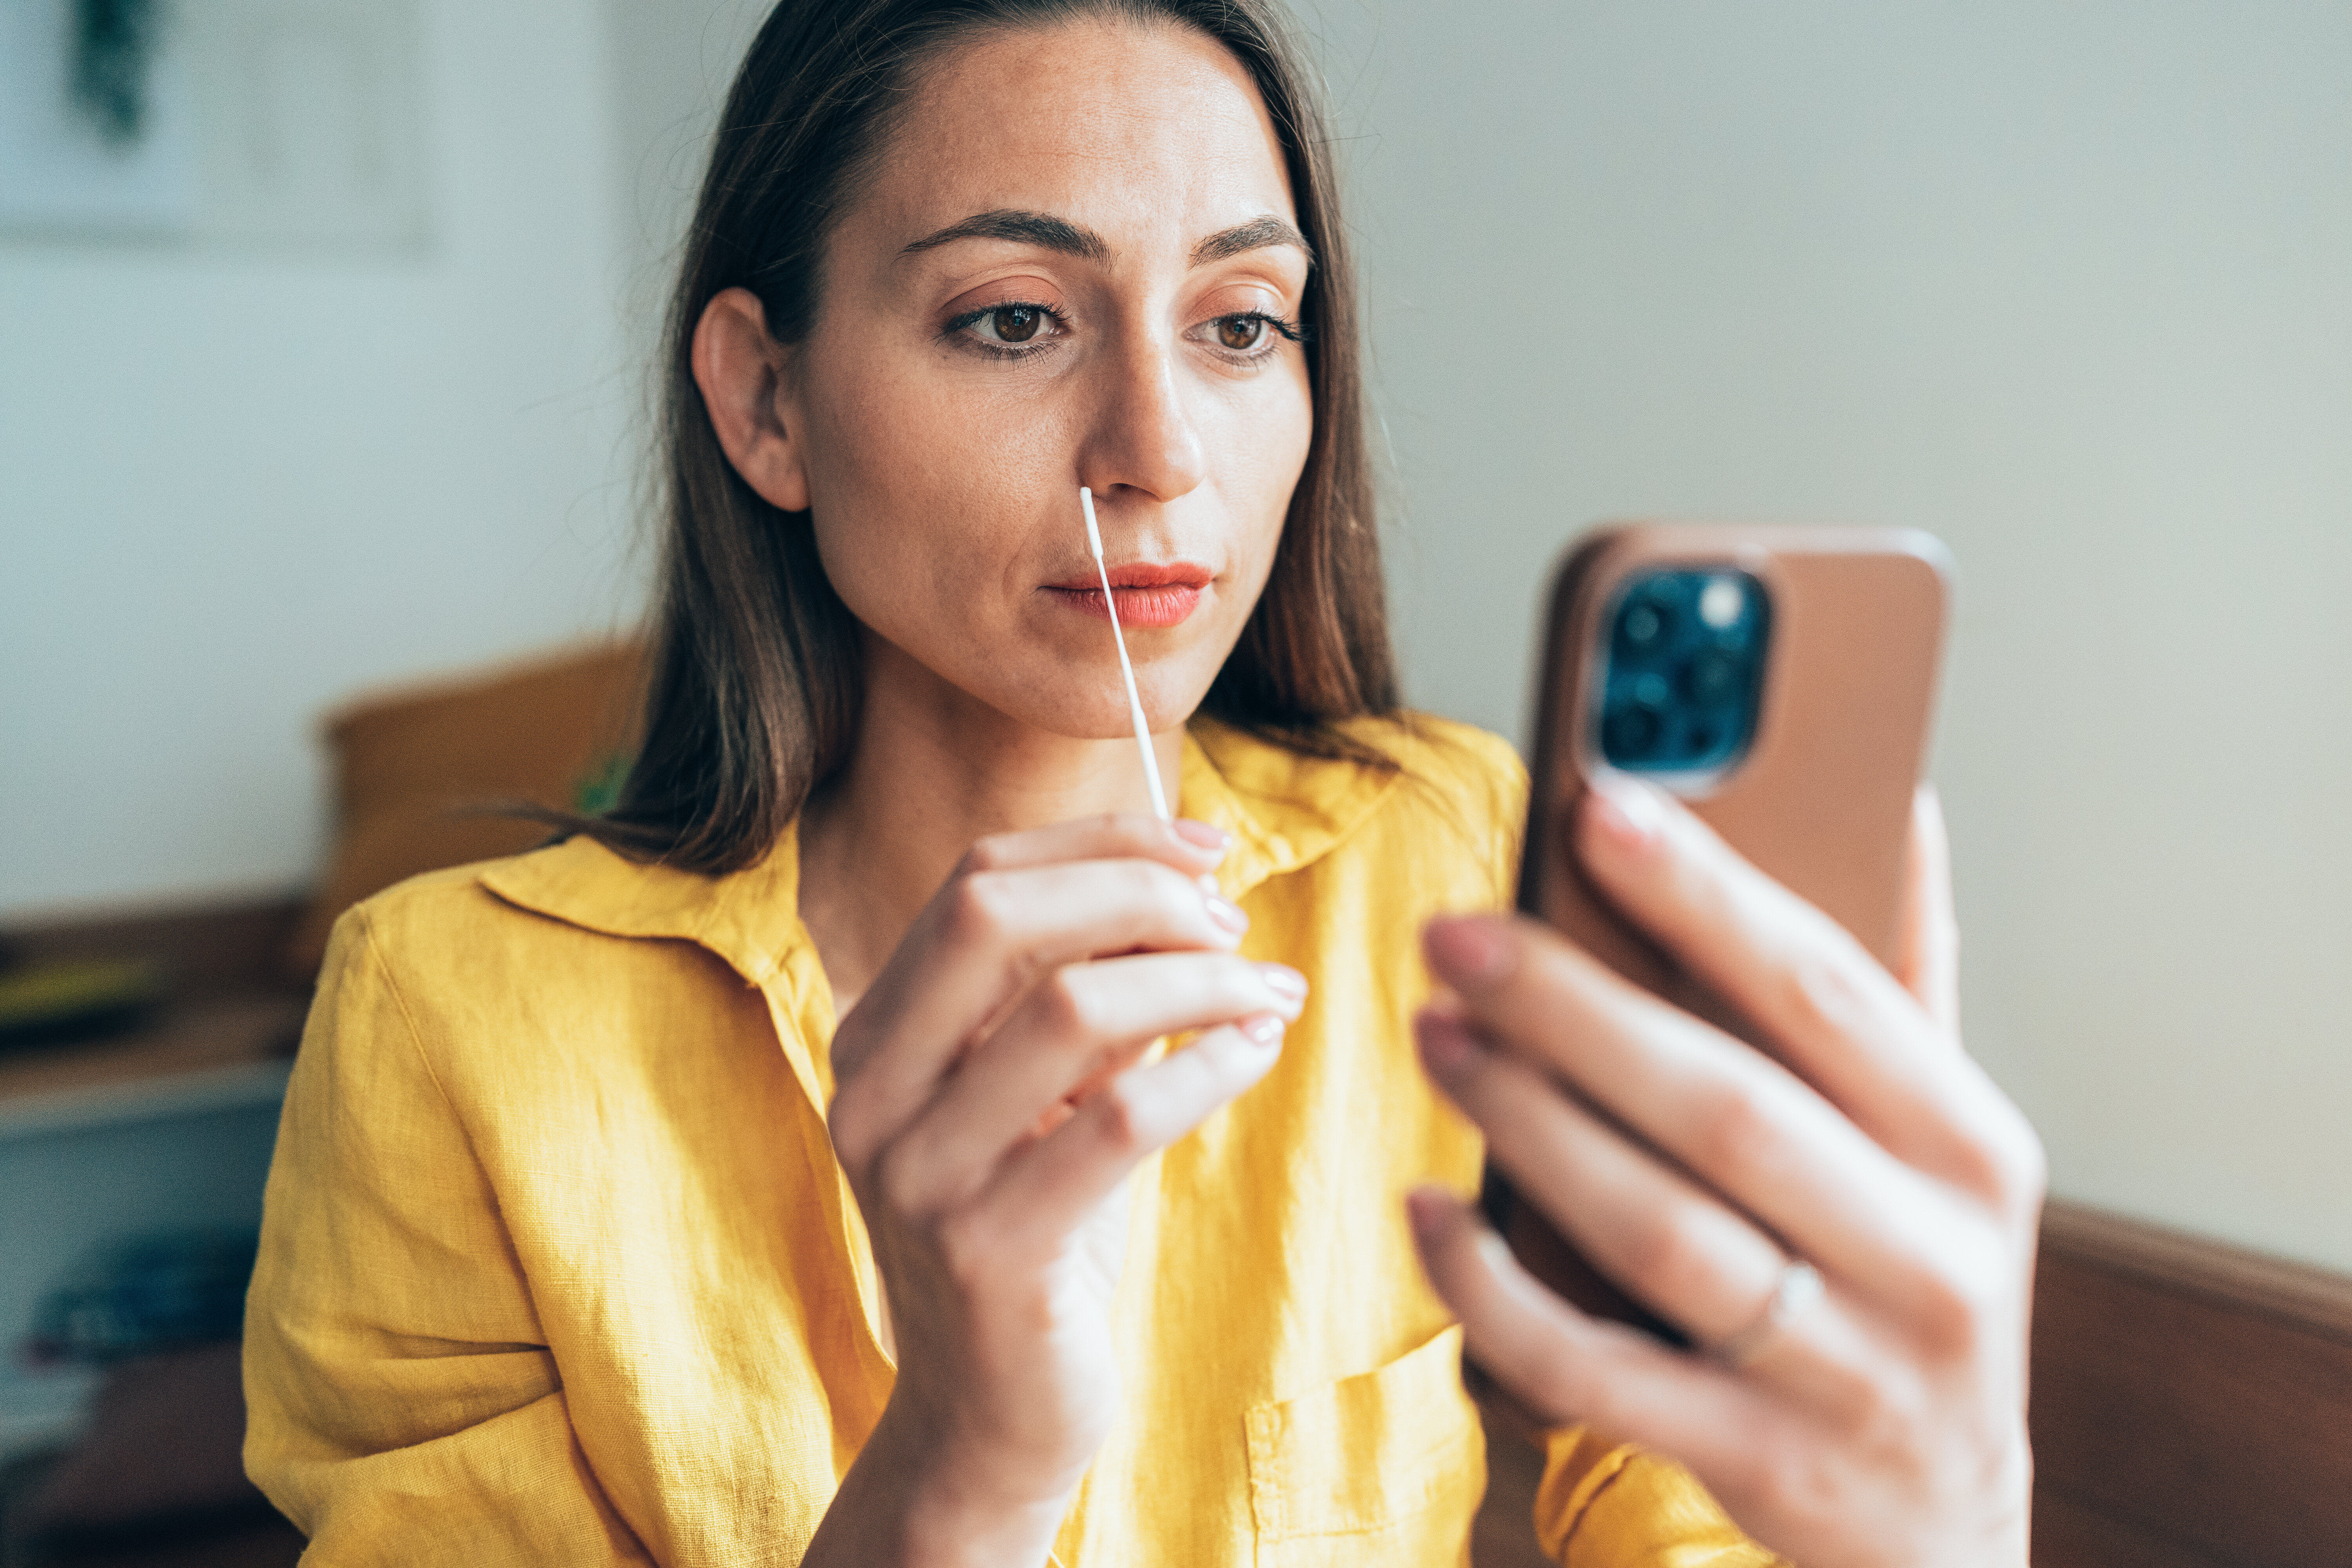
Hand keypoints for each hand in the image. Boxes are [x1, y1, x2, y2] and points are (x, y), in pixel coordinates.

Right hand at [813, 815, 1302, 1565]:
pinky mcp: (991, 1252)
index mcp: (876, 1037)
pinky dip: (1208, 1066)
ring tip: (1269, 992)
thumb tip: (1194, 888)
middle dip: (1138, 893)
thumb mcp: (1041, 1097)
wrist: (988, 1412)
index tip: (1208, 846)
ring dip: (1197, 981)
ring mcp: (922, 1175)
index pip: (978, 878)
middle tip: (1234, 923)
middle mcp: (876, 1093)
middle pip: (999, 917)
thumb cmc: (1035, 1230)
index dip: (1102, 841)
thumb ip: (1086, 996)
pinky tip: (1257, 1051)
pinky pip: (1119, 1119)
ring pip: (1069, 1008)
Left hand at [1407, 780, 2042, 1567]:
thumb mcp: (1941, 1145)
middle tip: (1457, 935)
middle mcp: (1929, 1259)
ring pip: (1657, 1232)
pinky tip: (1428, 1213)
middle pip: (1725, 1110)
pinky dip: (1498, 1290)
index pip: (1828, 990)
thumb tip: (1895, 805)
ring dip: (1527, 1125)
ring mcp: (1849, 1373)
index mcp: (1971, 1147)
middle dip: (1574, 1011)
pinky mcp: (1762, 1464)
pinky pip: (1597, 1370)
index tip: (1599, 805)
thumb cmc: (1911, 1283)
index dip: (1708, 893)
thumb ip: (1905, 984)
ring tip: (1436, 1036)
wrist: (1945, 1527)